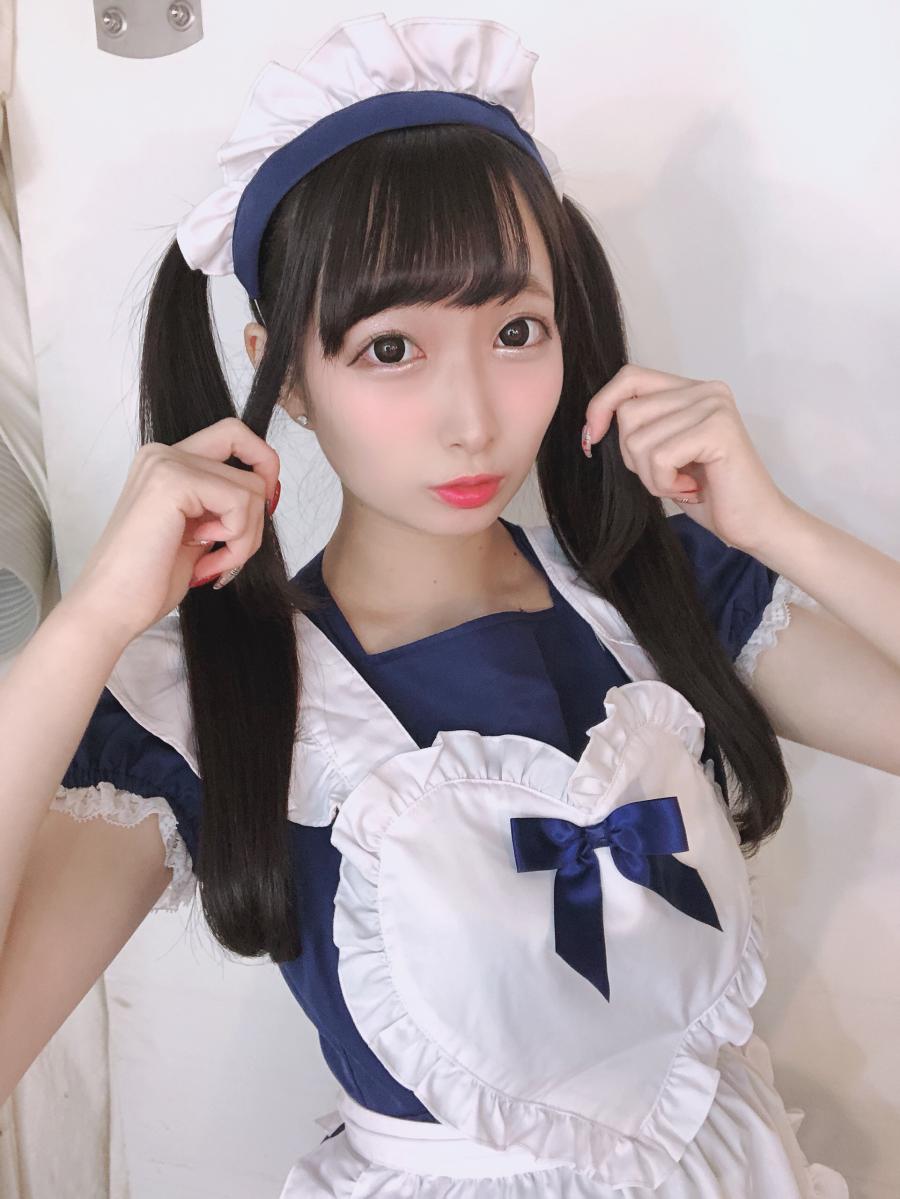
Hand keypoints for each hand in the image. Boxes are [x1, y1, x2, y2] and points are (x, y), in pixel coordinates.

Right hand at [61, 417, 280, 647]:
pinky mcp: (172, 481)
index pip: (234, 436)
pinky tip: (203, 559)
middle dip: (257, 514)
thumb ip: (221, 504)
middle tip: (234, 548)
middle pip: (249, 464)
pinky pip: (240, 502)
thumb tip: (265, 491)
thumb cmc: (148, 581)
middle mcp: (163, 454)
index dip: (262, 464)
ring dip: (245, 537)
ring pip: (251, 488)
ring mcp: (165, 463)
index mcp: (166, 462)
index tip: (262, 506)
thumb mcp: (196, 531)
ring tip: (211, 561)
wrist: (110, 609)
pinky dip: (236, 539)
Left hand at [583, 363, 791, 551]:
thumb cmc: (709, 494)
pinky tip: (690, 488)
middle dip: (633, 456)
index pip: (630, 377)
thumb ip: (640, 429)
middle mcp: (705, 390)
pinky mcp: (719, 430)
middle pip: (629, 412)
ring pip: (639, 439)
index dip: (602, 404)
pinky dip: (665, 482)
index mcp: (691, 390)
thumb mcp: (662, 455)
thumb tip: (593, 421)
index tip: (593, 437)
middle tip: (667, 476)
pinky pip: (659, 456)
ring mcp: (714, 406)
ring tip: (682, 484)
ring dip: (651, 475)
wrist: (754, 525)